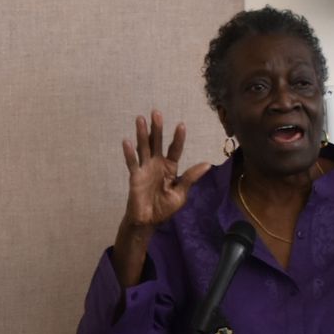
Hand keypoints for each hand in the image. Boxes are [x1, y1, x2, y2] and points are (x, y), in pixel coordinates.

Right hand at [122, 111, 212, 232]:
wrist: (148, 221)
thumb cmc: (164, 208)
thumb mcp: (180, 193)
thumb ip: (190, 178)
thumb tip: (207, 164)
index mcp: (170, 168)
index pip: (175, 149)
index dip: (178, 138)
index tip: (181, 125)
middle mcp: (157, 164)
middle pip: (157, 143)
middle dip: (157, 128)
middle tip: (156, 112)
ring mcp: (145, 169)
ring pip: (143, 148)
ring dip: (142, 134)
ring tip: (140, 119)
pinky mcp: (135, 176)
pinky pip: (132, 163)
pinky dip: (129, 153)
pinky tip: (127, 141)